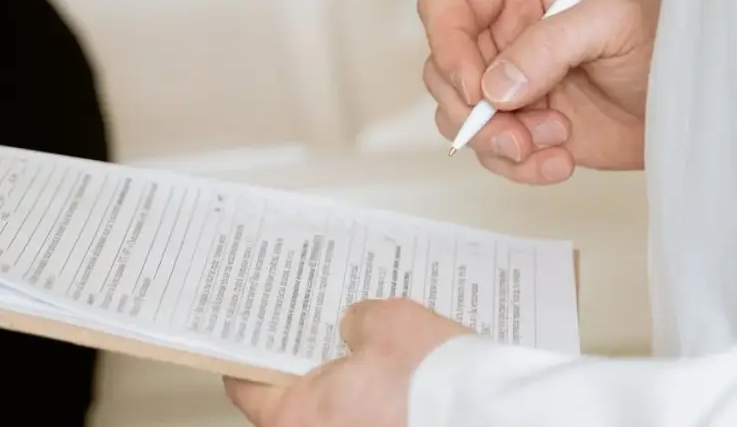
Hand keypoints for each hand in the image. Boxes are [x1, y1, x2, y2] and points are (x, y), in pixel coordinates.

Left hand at [225, 299, 471, 426]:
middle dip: (305, 357)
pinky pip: (367, 413)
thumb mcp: (383, 322)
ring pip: (335, 406)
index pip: (247, 386)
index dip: (248, 351)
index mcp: (297, 416)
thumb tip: (354, 326)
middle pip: (293, 396)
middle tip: (311, 321)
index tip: (248, 331)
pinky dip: (373, 389)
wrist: (489, 413)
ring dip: (344, 374)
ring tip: (360, 336)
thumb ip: (356, 320)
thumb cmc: (429, 379)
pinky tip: (393, 362)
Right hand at [419, 0, 659, 182]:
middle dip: (474, 113)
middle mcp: (503, 36)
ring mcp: (508, 85)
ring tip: (555, 141)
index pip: (445, 6)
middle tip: (516, 135)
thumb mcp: (610, 23)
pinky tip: (561, 159)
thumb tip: (495, 86)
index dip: (447, 45)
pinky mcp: (521, 127)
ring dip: (499, 143)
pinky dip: (521, 167)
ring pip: (459, 119)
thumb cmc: (659, 43)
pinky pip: (492, 153)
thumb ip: (549, 45)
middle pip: (442, 72)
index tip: (474, 86)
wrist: (686, 103)